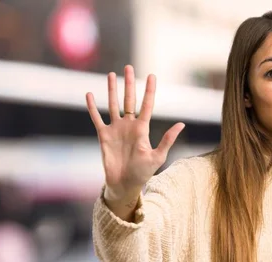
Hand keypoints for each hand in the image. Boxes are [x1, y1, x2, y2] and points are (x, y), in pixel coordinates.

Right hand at [86, 65, 184, 202]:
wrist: (124, 184)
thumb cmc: (143, 173)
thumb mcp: (158, 156)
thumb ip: (168, 139)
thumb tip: (182, 124)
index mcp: (142, 129)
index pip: (147, 105)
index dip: (149, 90)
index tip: (151, 75)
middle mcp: (129, 125)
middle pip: (129, 99)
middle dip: (129, 83)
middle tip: (128, 67)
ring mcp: (116, 129)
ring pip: (113, 104)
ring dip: (111, 90)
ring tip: (111, 74)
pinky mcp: (103, 135)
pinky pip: (97, 118)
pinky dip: (93, 107)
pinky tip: (89, 94)